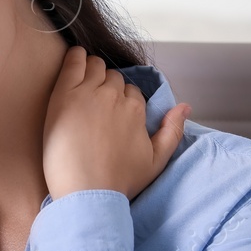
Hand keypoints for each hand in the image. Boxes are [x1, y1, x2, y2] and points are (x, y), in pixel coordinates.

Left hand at [42, 45, 190, 199]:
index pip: (131, 92)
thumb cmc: (120, 182)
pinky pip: (73, 62)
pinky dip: (75, 57)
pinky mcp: (65, 95)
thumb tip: (186, 106)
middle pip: (113, 78)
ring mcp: (90, 93)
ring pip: (95, 67)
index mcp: (136, 110)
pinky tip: (74, 58)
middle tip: (93, 103)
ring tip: (82, 84)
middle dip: (106, 86)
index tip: (110, 112)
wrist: (87, 194)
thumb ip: (172, 131)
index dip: (121, 100)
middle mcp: (116, 97)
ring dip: (91, 71)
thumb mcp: (156, 161)